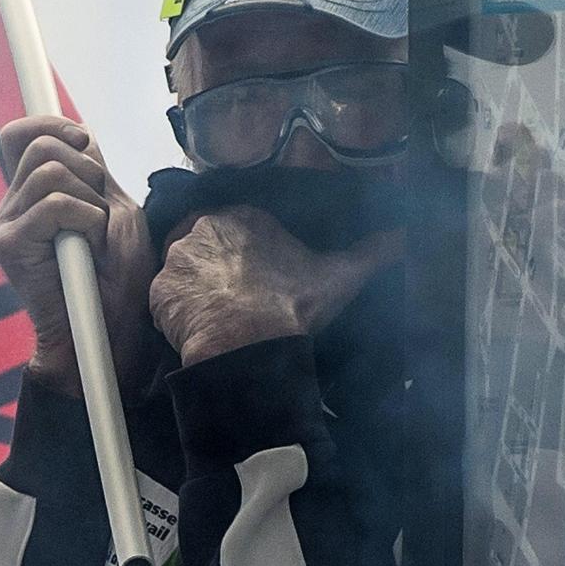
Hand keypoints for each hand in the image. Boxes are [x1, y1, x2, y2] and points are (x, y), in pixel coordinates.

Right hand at [0, 116, 154, 394]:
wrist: (108, 334)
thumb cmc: (117, 280)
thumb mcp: (114, 212)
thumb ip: (92, 172)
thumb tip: (77, 135)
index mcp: (31, 195)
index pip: (21, 134)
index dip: (51, 124)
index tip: (84, 142)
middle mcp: (13, 206)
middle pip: (37, 144)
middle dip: (85, 167)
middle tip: (100, 210)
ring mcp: (7, 225)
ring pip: (49, 171)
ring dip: (89, 200)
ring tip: (94, 236)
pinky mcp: (8, 245)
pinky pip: (53, 205)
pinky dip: (85, 220)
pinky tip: (87, 250)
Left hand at [148, 207, 403, 365]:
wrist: (252, 349)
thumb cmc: (294, 307)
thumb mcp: (340, 276)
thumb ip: (372, 251)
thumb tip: (404, 236)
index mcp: (245, 216)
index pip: (241, 227)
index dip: (249, 255)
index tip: (257, 279)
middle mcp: (204, 228)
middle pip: (208, 246)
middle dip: (218, 269)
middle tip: (237, 299)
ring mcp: (177, 260)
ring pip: (184, 271)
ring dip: (196, 289)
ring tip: (218, 317)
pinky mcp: (160, 292)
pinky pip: (165, 299)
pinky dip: (178, 313)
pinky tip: (199, 329)